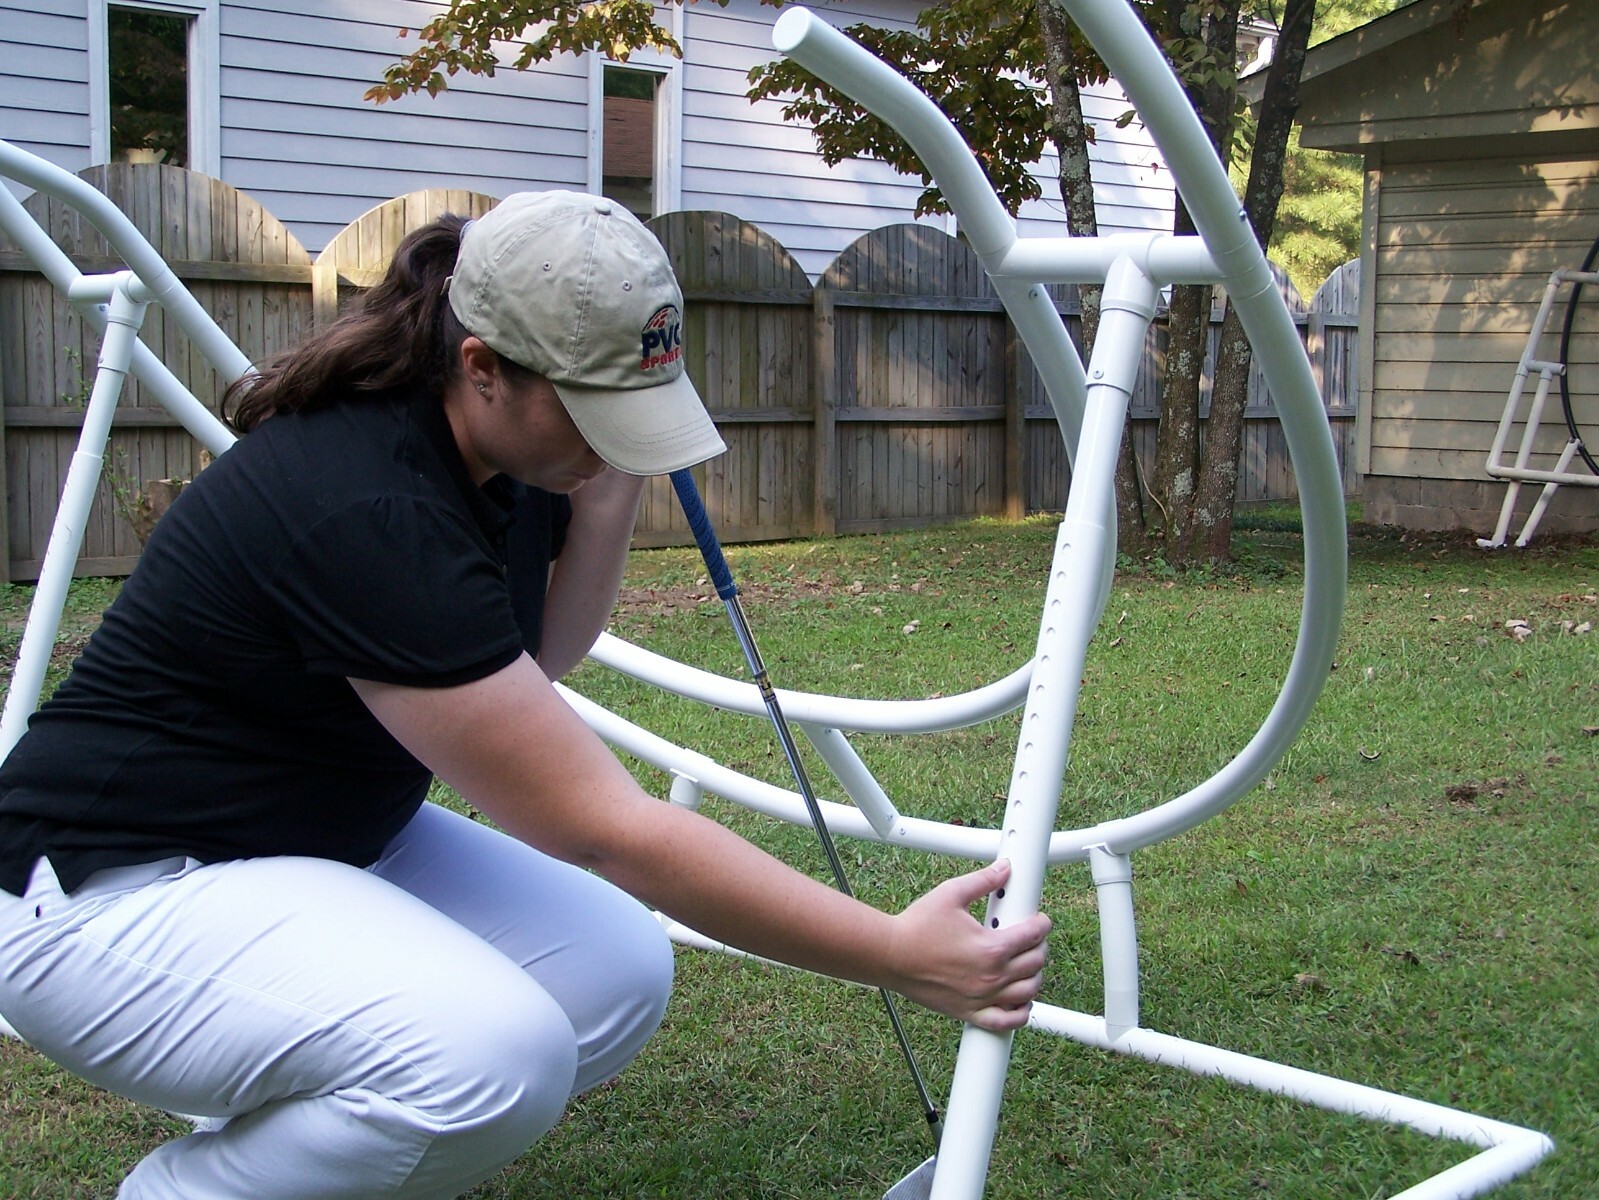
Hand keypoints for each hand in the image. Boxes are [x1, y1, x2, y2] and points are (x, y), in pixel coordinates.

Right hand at [885, 860, 1050, 1031]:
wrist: (890, 956)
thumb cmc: (916, 927)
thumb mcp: (951, 894)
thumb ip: (982, 881)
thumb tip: (1004, 869)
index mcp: (992, 947)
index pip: (1034, 935)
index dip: (1042, 923)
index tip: (1039, 920)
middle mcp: (992, 976)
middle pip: (1036, 963)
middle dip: (1039, 947)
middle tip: (1030, 938)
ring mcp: (983, 997)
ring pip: (1028, 992)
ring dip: (1034, 976)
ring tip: (1026, 964)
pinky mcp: (970, 1012)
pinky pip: (1006, 1021)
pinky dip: (1020, 1014)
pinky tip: (1020, 1001)